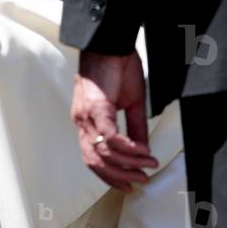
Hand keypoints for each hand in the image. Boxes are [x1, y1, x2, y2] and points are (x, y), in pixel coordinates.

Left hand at [71, 51, 157, 193]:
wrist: (109, 43)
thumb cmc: (116, 68)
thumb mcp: (130, 103)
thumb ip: (134, 128)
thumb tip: (143, 151)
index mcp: (85, 123)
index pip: (92, 159)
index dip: (109, 175)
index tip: (128, 184)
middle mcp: (81, 123)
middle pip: (95, 162)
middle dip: (118, 176)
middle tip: (139, 182)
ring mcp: (86, 116)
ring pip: (102, 152)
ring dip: (126, 164)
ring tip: (146, 167)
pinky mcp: (95, 107)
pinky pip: (108, 135)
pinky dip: (126, 147)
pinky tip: (141, 151)